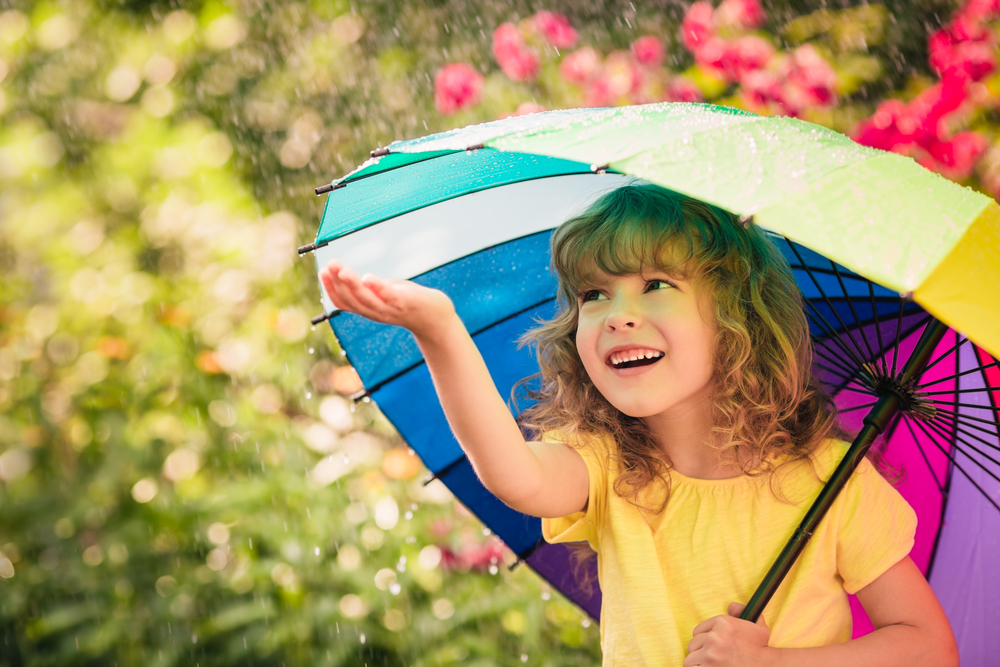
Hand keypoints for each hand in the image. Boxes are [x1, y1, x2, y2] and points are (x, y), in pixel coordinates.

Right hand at [318, 259, 456, 340]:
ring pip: (366, 299)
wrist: (436, 316)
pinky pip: (388, 297)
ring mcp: (390, 309)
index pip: (343, 302)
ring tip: (342, 270)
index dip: (331, 288)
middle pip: (351, 299)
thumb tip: (354, 276)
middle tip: (329, 265)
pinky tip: (368, 277)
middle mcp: (375, 312)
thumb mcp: (385, 291)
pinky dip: (377, 288)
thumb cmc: (409, 301)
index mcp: (368, 308)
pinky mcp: (405, 304)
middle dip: (337, 282)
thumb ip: (371, 286)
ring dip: (352, 285)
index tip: (323, 271)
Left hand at [684, 602, 771, 666]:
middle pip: (693, 643)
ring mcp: (710, 653)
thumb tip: (731, 606)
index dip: (704, 639)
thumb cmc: (761, 649)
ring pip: (691, 656)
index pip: (698, 630)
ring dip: (698, 661)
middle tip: (711, 656)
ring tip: (709, 664)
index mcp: (723, 622)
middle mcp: (714, 636)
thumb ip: (742, 611)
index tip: (711, 645)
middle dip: (701, 650)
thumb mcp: (757, 626)